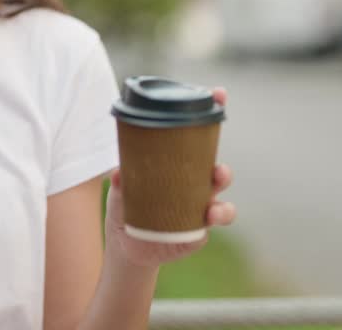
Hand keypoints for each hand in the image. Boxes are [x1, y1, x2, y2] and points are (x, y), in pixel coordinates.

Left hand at [104, 87, 235, 267]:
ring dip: (222, 204)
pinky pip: (206, 230)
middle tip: (217, 170)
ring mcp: (198, 210)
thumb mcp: (120, 188)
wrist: (126, 247)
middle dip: (223, 170)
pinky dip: (208, 225)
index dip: (212, 113)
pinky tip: (203, 225)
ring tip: (212, 208)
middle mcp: (194, 186)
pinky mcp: (195, 234)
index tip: (218, 93)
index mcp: (180, 167)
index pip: (200, 139)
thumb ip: (121, 179)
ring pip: (221, 204)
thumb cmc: (127, 207)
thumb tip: (118, 172)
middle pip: (217, 172)